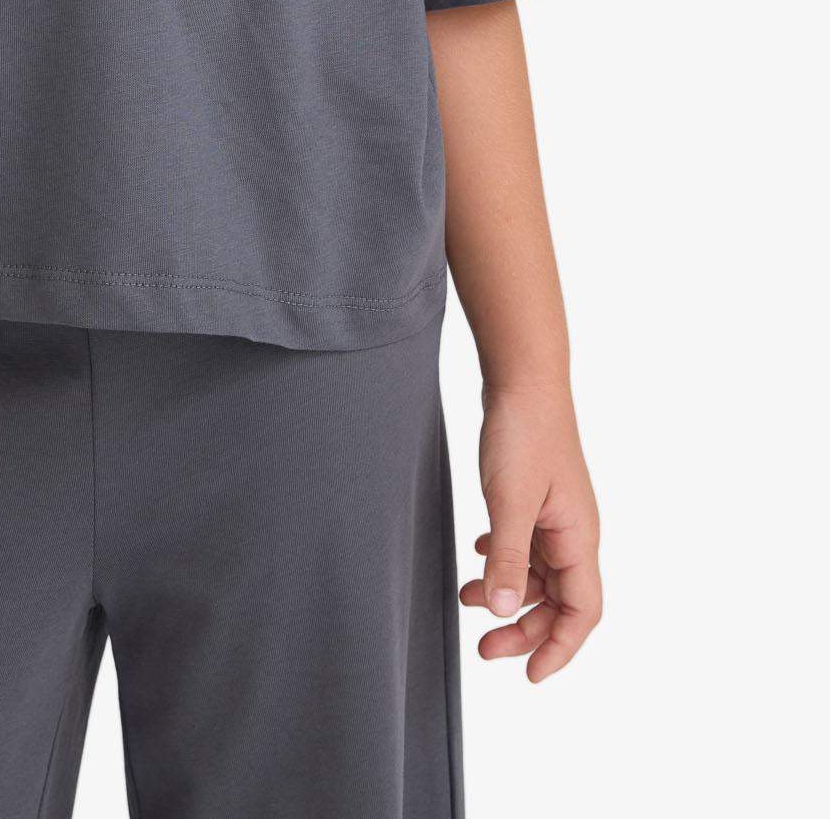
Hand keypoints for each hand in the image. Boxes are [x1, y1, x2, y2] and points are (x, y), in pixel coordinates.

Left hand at [461, 378, 601, 680]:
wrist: (523, 377)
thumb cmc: (523, 433)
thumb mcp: (509, 500)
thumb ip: (509, 558)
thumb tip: (506, 612)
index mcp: (578, 537)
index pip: (584, 612)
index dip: (560, 648)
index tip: (529, 674)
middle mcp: (573, 531)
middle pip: (559, 600)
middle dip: (525, 628)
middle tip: (484, 647)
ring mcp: (555, 513)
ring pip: (540, 573)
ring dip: (509, 593)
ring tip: (467, 598)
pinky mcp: (536, 496)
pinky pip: (527, 544)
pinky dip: (505, 559)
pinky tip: (479, 554)